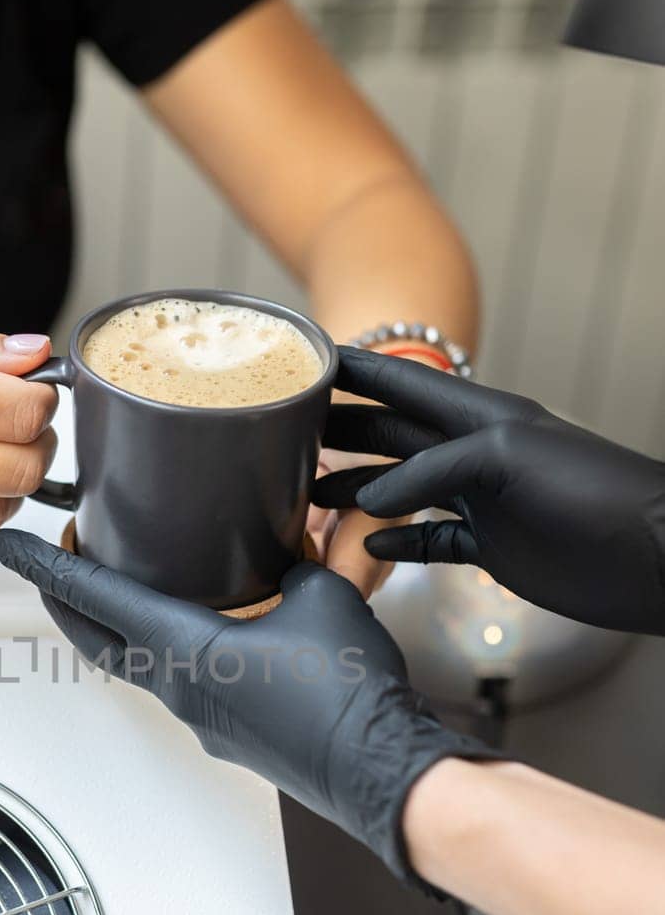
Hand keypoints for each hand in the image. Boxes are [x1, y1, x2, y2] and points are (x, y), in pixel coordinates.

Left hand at [0, 529, 498, 885]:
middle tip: (54, 564)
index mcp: (184, 649)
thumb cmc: (349, 695)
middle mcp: (179, 689)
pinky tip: (205, 630)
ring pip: (140, 663)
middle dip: (66, 600)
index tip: (7, 544)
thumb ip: (293, 562)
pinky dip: (173, 651)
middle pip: (96, 638)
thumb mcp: (322, 596)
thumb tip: (288, 549)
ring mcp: (202, 718)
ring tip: (125, 586)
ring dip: (120, 627)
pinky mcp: (231, 734)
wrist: (384, 772)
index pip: (92, 599)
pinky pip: (185, 685)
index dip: (44, 566)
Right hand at [314, 347, 664, 634]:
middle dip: (341, 432)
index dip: (355, 370)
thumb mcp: (506, 460)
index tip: (306, 359)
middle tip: (286, 435)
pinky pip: (431, 540)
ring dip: (357, 489)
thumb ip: (432, 470)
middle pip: (392, 436)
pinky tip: (368, 545)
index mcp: (479, 417)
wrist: (652, 555)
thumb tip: (370, 504)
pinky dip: (397, 543)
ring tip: (309, 495)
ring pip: (403, 489)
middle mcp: (474, 455)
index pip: (403, 385)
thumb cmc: (594, 494)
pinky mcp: (492, 546)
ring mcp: (482, 501)